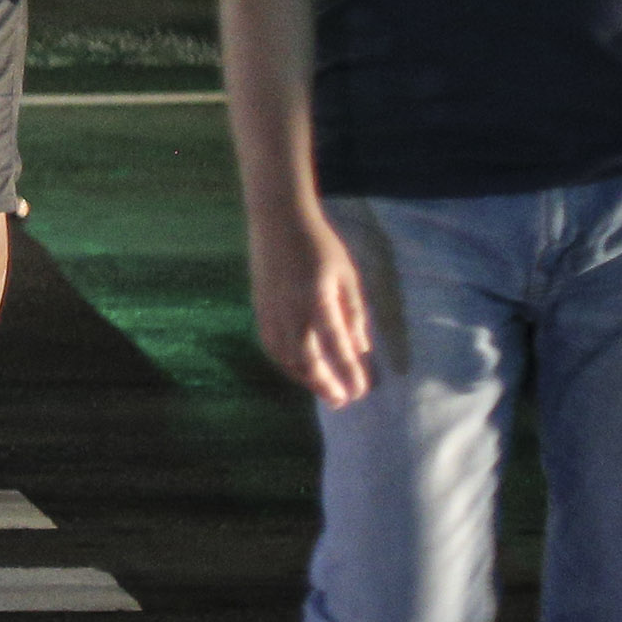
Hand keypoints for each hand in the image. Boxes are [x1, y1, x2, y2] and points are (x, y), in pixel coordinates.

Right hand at [247, 206, 376, 408]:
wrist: (278, 221)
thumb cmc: (320, 245)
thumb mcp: (347, 275)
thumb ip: (354, 313)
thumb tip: (361, 349)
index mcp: (317, 298)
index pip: (336, 345)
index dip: (350, 372)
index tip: (362, 390)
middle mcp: (291, 309)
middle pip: (306, 359)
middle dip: (325, 384)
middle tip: (342, 401)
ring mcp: (270, 310)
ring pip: (285, 356)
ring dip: (304, 379)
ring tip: (323, 392)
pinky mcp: (259, 308)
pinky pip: (271, 345)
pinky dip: (285, 363)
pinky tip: (298, 370)